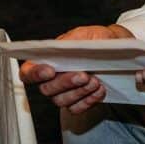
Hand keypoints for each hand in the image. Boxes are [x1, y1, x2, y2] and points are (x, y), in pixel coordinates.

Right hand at [18, 24, 133, 113]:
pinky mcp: (77, 102)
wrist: (115, 51)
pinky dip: (89, 101)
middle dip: (65, 83)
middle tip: (83, 75)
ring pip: (62, 101)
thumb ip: (72, 40)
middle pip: (46, 89)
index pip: (28, 72)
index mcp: (47, 61)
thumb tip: (62, 46)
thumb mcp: (85, 35)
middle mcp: (51, 80)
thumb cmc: (95, 41)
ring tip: (95, 81)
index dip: (34, 74)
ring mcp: (63, 93)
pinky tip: (100, 90)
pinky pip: (77, 108)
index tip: (49, 71)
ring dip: (79, 92)